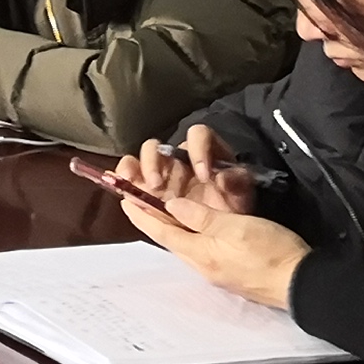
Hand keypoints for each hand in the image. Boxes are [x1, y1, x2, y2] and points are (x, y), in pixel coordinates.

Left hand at [112, 180, 308, 310]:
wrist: (302, 283)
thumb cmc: (269, 251)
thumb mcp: (234, 227)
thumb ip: (201, 217)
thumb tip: (172, 206)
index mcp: (198, 254)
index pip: (160, 231)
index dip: (141, 214)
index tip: (124, 198)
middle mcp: (202, 265)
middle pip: (171, 238)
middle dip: (155, 219)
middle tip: (143, 198)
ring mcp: (217, 271)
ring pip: (188, 244)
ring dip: (175, 226)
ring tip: (166, 208)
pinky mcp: (232, 273)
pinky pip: (204, 250)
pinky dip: (194, 234)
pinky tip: (198, 226)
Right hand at [129, 126, 260, 216]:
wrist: (225, 229)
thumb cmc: (234, 203)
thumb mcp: (243, 192)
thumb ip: (238, 182)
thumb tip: (222, 177)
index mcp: (205, 150)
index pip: (198, 135)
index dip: (198, 151)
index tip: (204, 176)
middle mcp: (177, 158)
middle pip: (158, 146)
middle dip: (154, 163)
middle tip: (157, 185)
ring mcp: (160, 173)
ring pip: (139, 159)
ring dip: (134, 169)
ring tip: (134, 186)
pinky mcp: (146, 189)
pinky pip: (128, 180)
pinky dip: (120, 181)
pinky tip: (120, 189)